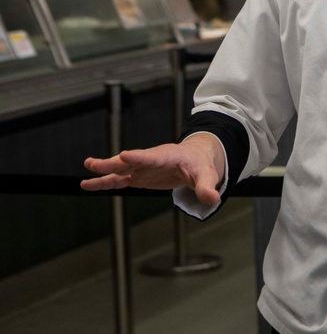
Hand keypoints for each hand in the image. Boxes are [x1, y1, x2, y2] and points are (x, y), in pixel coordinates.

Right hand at [80, 134, 224, 204]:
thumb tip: (212, 199)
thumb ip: (207, 187)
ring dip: (103, 171)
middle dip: (112, 162)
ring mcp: (143, 168)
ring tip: (85, 172)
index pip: (153, 157)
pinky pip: (118, 180)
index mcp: (169, 156)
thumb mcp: (207, 176)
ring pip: (119, 170)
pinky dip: (104, 182)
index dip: (139, 157)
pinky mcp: (138, 177)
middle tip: (93, 164)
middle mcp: (151, 160)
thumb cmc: (200, 165)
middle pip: (130, 161)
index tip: (124, 155)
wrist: (195, 160)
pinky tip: (88, 185)